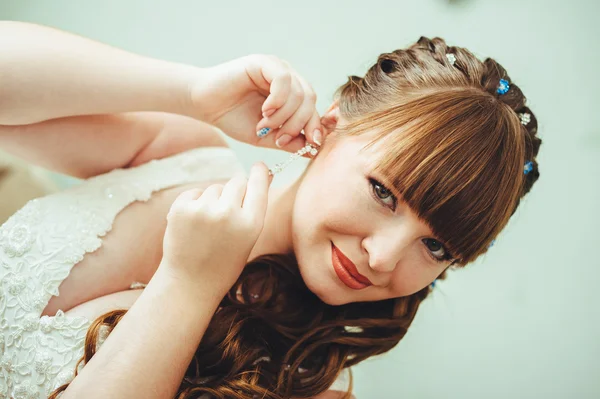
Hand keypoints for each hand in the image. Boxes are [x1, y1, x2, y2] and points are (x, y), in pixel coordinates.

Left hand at [159, 162, 270, 294]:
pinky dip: (195, 203)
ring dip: (213, 200)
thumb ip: (254, 208)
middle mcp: (228, 214)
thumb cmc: (224, 262)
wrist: (189, 283)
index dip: (259, 173)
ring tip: (207, 227)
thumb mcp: (248, 238)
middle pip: (237, 182)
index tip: (259, 166)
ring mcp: (203, 210)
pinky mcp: (181, 208)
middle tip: (228, 211)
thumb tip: (264, 174)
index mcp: (251, 224)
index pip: (259, 185)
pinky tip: (194, 225)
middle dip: (235, 191)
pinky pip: (195, 193)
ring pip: (215, 188)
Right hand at [189, 54, 322, 152]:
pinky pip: (284, 79)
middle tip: (281, 140)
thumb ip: (289, 142)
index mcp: (291, 95)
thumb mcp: (266, 137)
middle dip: (299, 124)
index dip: (316, 127)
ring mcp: (277, 68)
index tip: (313, 144)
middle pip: (310, 100)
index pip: (313, 109)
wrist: (205, 105)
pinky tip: (265, 111)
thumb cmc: (233, 118)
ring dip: (285, 116)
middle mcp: (288, 79)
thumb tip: (314, 150)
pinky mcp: (264, 62)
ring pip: (299, 92)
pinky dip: (278, 100)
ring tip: (265, 127)